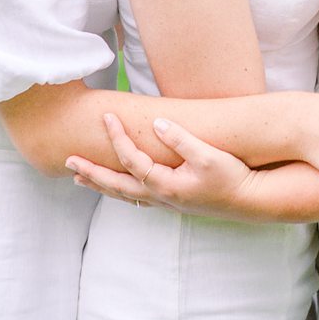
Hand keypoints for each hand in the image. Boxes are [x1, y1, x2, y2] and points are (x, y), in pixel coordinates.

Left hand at [68, 114, 261, 219]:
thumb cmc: (231, 176)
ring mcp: (166, 202)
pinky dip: (120, 191)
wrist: (250, 201)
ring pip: (124, 194)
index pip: (131, 159)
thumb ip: (181, 139)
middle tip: (68, 162)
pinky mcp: (173, 202)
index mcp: (164, 184)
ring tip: (80, 179)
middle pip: (116, 185)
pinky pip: (137, 197)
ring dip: (101, 185)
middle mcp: (160, 196)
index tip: (106, 116)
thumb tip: (157, 123)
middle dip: (91, 172)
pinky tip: (117, 187)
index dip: (116, 137)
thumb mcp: (208, 155)